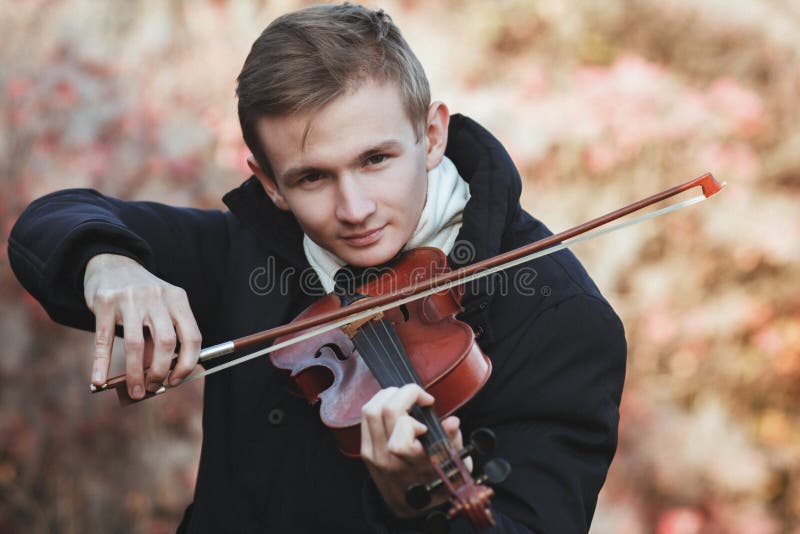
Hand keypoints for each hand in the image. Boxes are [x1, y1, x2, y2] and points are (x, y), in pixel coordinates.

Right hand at [83, 253, 201, 398]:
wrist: (111, 263)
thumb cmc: (141, 296)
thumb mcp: (159, 309)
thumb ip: (161, 339)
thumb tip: (159, 378)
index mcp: (177, 299)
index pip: (192, 336)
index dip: (187, 363)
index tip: (176, 380)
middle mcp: (156, 297)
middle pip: (166, 342)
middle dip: (161, 371)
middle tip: (153, 387)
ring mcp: (130, 298)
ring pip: (135, 343)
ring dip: (135, 373)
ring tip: (134, 391)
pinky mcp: (104, 302)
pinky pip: (103, 338)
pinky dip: (101, 363)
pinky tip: (99, 380)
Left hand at [360, 384, 470, 517]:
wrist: (410, 506)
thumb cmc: (435, 481)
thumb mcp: (453, 464)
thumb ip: (452, 441)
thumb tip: (452, 422)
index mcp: (415, 461)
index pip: (404, 426)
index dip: (416, 407)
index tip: (429, 407)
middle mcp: (391, 458)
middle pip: (386, 410)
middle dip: (404, 392)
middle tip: (418, 395)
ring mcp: (375, 455)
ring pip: (371, 410)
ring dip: (389, 394)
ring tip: (404, 396)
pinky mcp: (365, 452)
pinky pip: (365, 418)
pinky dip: (378, 403)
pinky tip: (391, 405)